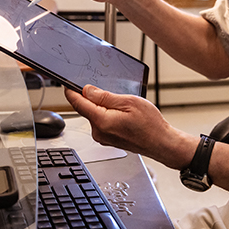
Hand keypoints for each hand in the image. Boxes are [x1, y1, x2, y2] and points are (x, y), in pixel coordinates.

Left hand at [64, 85, 195, 169]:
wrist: (162, 143)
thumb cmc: (150, 125)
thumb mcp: (129, 102)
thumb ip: (105, 97)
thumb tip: (88, 91)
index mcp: (102, 121)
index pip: (78, 104)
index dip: (71, 91)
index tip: (66, 84)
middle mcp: (98, 132)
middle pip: (86, 108)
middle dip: (92, 97)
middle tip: (109, 91)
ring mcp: (102, 137)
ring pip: (94, 115)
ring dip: (102, 106)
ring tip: (122, 106)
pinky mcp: (107, 139)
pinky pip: (101, 122)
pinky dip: (107, 114)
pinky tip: (122, 114)